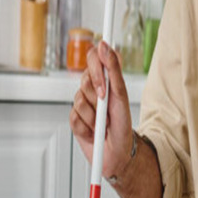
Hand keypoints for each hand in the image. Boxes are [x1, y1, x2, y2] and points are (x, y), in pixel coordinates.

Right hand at [70, 41, 134, 179]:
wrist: (117, 152)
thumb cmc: (123, 123)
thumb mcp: (121, 94)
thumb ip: (113, 69)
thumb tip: (104, 45)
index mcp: (105, 78)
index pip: (93, 57)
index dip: (95, 67)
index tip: (103, 81)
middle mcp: (92, 88)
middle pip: (84, 80)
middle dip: (98, 96)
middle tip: (107, 106)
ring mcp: (81, 103)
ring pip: (79, 100)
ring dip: (94, 115)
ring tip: (103, 123)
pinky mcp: (74, 119)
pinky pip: (74, 117)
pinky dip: (87, 127)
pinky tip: (94, 131)